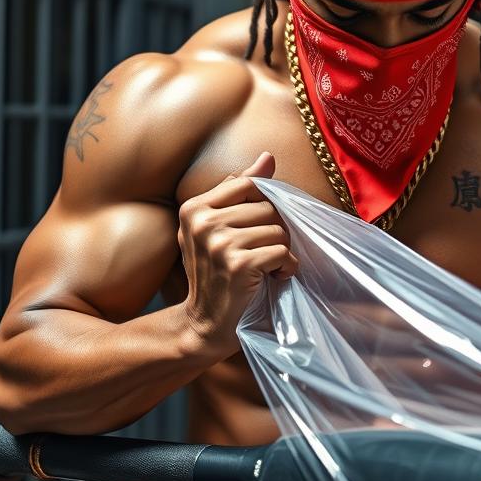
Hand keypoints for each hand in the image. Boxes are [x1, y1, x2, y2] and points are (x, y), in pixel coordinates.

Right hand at [177, 152, 298, 356]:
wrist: (204, 323)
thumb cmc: (215, 273)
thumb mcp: (215, 229)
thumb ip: (238, 192)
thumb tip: (267, 157)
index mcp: (194, 208)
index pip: (248, 184)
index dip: (267, 204)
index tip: (263, 226)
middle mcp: (203, 221)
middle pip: (267, 207)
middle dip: (275, 231)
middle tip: (264, 253)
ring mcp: (219, 243)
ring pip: (278, 229)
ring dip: (282, 252)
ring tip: (267, 267)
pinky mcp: (239, 264)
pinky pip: (282, 252)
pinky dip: (286, 267)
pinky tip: (273, 278)